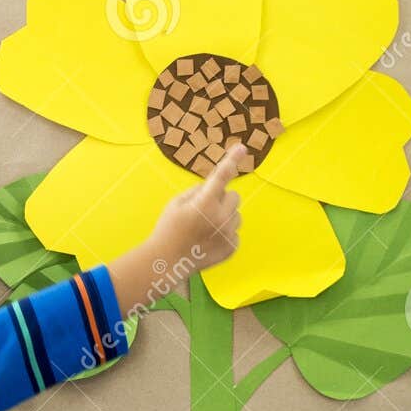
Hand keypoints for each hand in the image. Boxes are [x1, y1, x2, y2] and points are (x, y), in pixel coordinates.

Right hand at [151, 144, 244, 276]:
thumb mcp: (177, 202)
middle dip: (222, 199)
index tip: (242, 147)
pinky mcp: (232, 247)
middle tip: (204, 210)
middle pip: (234, 196)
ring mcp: (228, 235)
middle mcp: (221, 219)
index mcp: (204, 204)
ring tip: (206, 227)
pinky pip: (235, 232)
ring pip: (236, 215)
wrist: (168, 262)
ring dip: (225, 216)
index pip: (222, 176)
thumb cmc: (169, 228)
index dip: (232, 160)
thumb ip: (199, 190)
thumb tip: (215, 185)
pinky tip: (209, 240)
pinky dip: (225, 233)